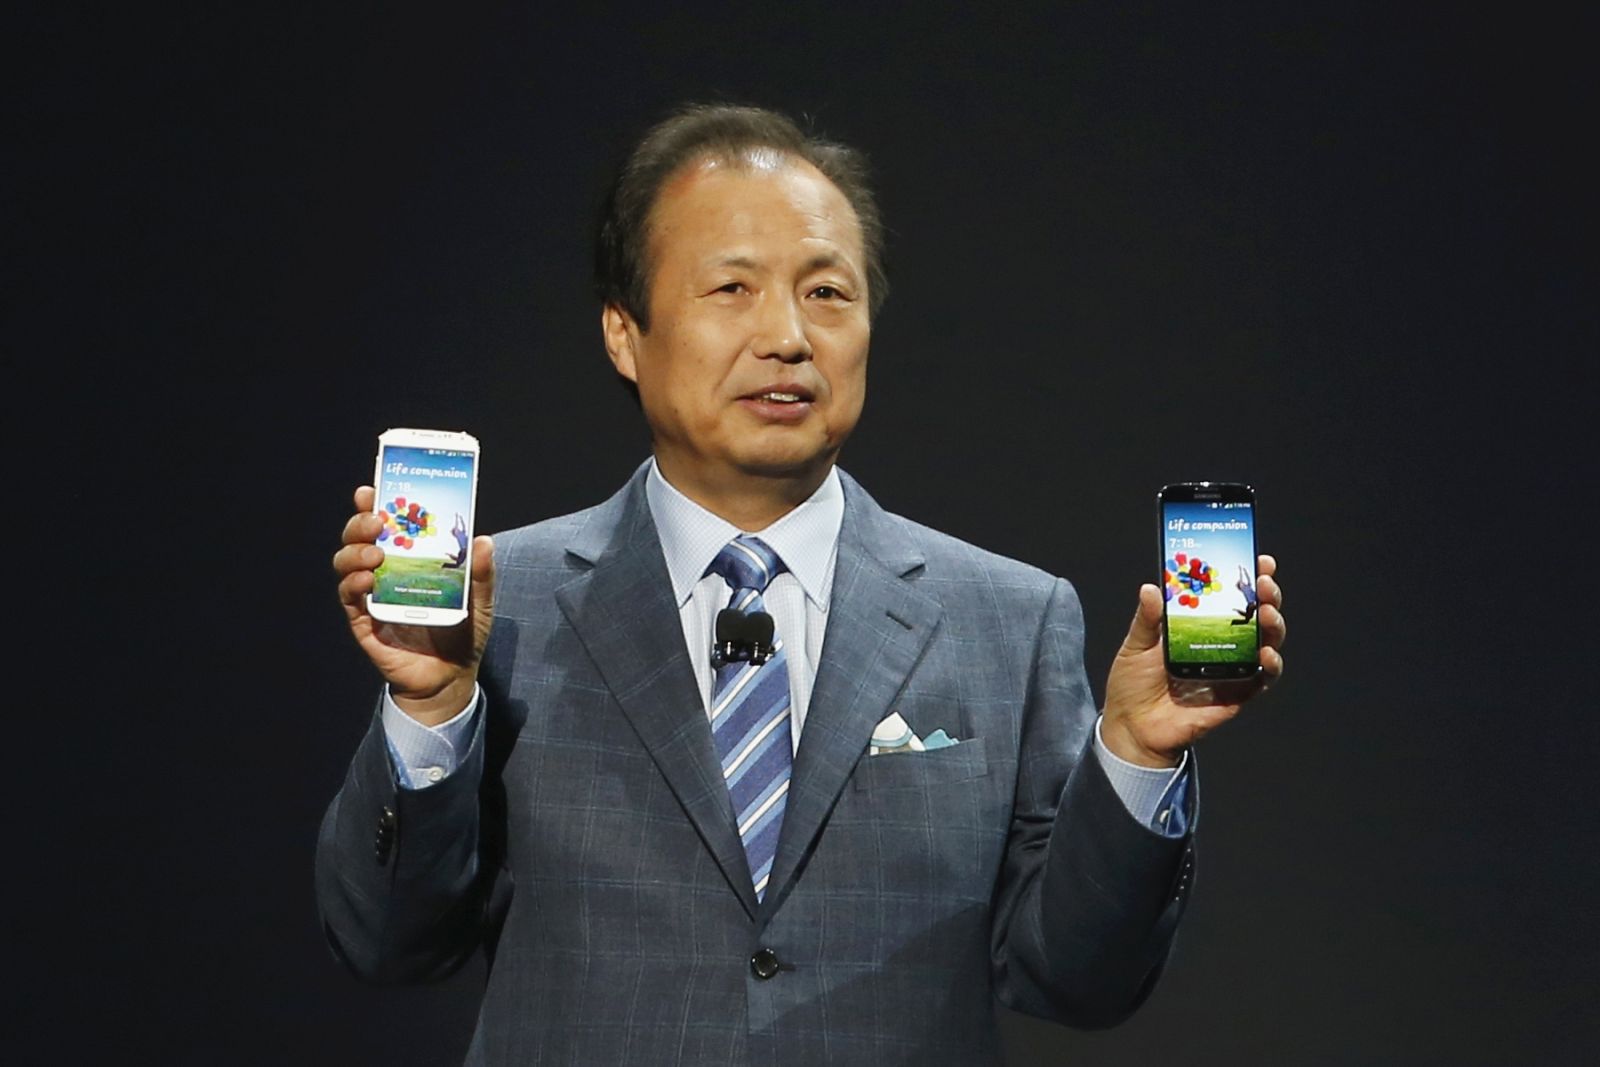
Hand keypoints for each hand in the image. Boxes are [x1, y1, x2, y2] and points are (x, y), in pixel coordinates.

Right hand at [332, 485, 495, 724]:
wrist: (450, 678)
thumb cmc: (462, 636)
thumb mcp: (480, 602)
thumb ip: (481, 574)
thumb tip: (483, 540)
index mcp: (410, 561)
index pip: (388, 526)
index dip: (375, 505)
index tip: (372, 489)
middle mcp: (386, 573)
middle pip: (359, 538)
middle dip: (360, 523)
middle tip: (376, 521)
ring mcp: (372, 596)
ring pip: (346, 563)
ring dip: (355, 552)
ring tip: (375, 554)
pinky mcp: (364, 622)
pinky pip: (349, 598)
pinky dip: (352, 584)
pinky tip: (365, 580)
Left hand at [1099, 554, 1285, 767]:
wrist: (1132, 727)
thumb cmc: (1133, 683)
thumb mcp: (1135, 645)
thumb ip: (1147, 619)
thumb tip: (1151, 588)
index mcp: (1199, 624)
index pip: (1228, 595)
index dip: (1246, 576)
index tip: (1256, 557)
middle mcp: (1221, 642)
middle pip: (1255, 613)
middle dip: (1266, 595)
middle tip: (1264, 583)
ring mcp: (1232, 667)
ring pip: (1267, 641)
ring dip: (1274, 625)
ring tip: (1267, 613)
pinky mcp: (1237, 693)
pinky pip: (1264, 678)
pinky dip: (1270, 665)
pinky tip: (1266, 654)